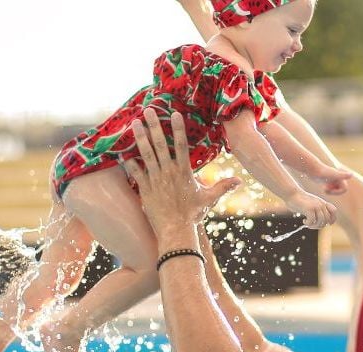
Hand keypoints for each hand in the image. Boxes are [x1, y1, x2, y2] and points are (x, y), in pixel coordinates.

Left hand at [123, 108, 241, 236]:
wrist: (176, 231)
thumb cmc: (193, 215)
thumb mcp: (209, 199)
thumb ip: (223, 187)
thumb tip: (240, 181)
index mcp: (184, 172)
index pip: (182, 145)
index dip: (178, 129)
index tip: (175, 114)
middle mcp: (169, 172)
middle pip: (161, 144)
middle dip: (155, 126)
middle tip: (148, 110)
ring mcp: (156, 180)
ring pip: (146, 154)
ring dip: (140, 137)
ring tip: (134, 123)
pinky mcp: (145, 189)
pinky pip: (135, 172)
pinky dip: (129, 162)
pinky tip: (122, 150)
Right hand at [285, 191, 336, 228]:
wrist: (292, 193)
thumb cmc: (299, 200)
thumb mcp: (311, 203)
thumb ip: (317, 210)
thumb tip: (323, 222)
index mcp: (322, 202)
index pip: (334, 211)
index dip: (332, 219)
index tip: (328, 224)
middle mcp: (321, 204)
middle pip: (326, 220)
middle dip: (319, 226)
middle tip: (311, 226)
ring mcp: (316, 206)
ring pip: (321, 222)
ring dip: (314, 226)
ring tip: (308, 224)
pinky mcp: (309, 209)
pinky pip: (312, 221)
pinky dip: (308, 224)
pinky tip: (304, 221)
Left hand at [311, 166, 350, 194]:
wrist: (313, 168)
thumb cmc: (323, 172)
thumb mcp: (333, 175)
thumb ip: (342, 175)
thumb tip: (352, 174)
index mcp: (341, 177)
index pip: (344, 189)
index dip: (338, 192)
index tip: (329, 190)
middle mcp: (338, 177)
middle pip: (341, 190)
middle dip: (334, 192)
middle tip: (326, 190)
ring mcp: (332, 179)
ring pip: (336, 189)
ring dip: (331, 192)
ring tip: (324, 189)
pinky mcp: (327, 180)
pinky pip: (331, 188)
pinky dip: (328, 190)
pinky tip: (323, 187)